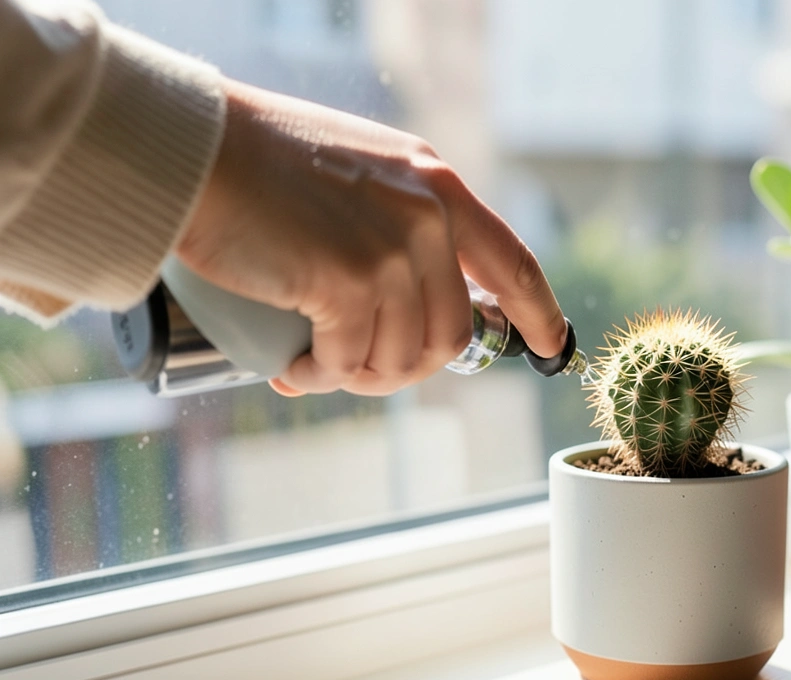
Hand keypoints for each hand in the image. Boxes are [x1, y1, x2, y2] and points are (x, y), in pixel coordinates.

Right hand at [177, 80, 565, 396]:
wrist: (194, 147)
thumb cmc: (257, 160)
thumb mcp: (361, 170)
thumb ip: (399, 218)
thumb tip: (415, 296)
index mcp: (439, 187)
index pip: (514, 263)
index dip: (539, 314)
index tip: (552, 348)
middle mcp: (429, 217)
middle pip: (453, 335)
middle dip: (407, 368)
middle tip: (353, 366)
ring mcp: (393, 250)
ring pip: (403, 358)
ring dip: (359, 376)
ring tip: (315, 363)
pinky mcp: (350, 283)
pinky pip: (350, 362)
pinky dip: (322, 376)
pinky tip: (295, 367)